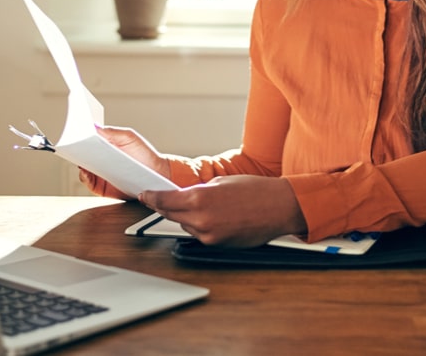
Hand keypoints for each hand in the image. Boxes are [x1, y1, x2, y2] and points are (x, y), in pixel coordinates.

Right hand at [77, 125, 170, 198]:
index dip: (80, 137)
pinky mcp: (101, 188)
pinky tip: (86, 173)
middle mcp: (100, 160)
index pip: (88, 141)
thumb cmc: (144, 154)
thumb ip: (113, 132)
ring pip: (83, 169)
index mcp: (105, 146)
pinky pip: (88, 183)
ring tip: (80, 159)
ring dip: (79, 164)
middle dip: (77, 150)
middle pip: (83, 155)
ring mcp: (100, 174)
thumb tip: (95, 127)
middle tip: (74, 146)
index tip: (75, 134)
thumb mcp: (129, 137)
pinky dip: (85, 178)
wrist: (156, 173)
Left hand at [140, 175, 306, 247]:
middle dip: (165, 206)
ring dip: (186, 216)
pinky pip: (199, 234)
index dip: (151, 198)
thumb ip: (199, 190)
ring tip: (203, 205)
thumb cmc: (256, 191)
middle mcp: (201, 218)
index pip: (164, 200)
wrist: (280, 207)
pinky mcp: (217, 244)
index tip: (145, 195)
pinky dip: (200, 225)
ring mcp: (208, 234)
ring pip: (185, 225)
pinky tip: (212, 216)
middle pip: (170, 214)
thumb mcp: (222, 182)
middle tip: (159, 200)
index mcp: (200, 197)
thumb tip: (185, 197)